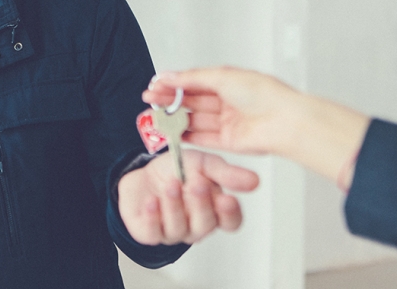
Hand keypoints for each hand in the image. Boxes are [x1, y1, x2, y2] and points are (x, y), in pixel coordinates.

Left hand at [118, 149, 258, 244]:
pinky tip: (152, 201)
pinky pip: (153, 233)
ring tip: (171, 186)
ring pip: (179, 229)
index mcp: (214, 210)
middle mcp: (196, 225)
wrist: (142, 170)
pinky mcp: (149, 233)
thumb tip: (254, 181)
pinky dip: (152, 217)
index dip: (230, 214)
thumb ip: (225, 172)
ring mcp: (173, 231)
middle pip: (205, 225)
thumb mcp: (203, 163)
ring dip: (175, 206)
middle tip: (198, 184)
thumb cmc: (176, 170)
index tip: (228, 199)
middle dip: (201, 205)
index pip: (230, 222)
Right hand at [142, 66, 302, 154]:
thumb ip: (193, 78)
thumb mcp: (222, 76)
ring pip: (195, 120)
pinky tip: (172, 132)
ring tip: (156, 116)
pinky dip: (187, 136)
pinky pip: (204, 138)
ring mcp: (229, 122)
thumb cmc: (263, 95)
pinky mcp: (230, 141)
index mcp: (229, 82)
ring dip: (176, 118)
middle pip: (193, 101)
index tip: (155, 85)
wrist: (284, 121)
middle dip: (170, 100)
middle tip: (150, 100)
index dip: (174, 83)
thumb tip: (170, 76)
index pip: (195, 82)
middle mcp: (228, 102)